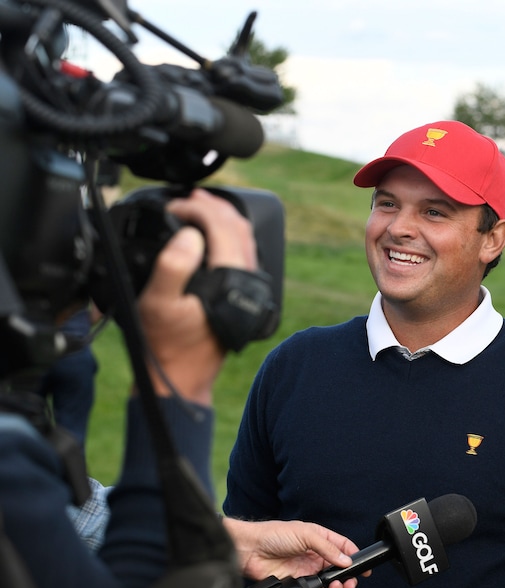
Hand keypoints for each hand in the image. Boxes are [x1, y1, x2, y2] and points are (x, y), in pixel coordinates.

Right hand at [137, 189, 256, 403]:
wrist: (183, 376)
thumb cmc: (166, 342)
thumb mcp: (157, 302)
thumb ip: (173, 266)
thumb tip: (190, 234)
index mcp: (230, 276)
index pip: (222, 224)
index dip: (196, 207)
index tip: (174, 205)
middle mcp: (247, 279)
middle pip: (238, 227)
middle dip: (213, 206)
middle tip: (189, 197)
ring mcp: (249, 287)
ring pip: (244, 239)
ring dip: (223, 219)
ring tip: (199, 208)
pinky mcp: (244, 294)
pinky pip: (242, 254)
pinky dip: (228, 236)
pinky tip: (211, 236)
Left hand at [223, 517, 364, 587]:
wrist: (251, 550)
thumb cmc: (275, 534)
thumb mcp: (306, 534)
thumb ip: (328, 548)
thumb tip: (346, 560)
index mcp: (320, 539)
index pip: (343, 548)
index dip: (355, 557)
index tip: (364, 568)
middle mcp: (316, 555)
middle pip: (339, 569)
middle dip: (348, 577)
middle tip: (350, 584)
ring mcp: (307, 570)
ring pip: (329, 583)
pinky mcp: (297, 583)